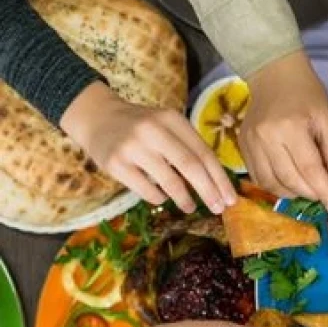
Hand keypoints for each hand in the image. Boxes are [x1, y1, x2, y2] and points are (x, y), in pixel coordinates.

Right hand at [60, 81, 235, 214]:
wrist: (96, 117)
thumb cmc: (142, 127)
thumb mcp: (167, 127)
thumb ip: (188, 148)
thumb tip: (216, 185)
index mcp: (172, 119)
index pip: (204, 153)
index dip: (220, 179)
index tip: (231, 199)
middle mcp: (153, 130)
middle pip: (191, 167)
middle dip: (209, 192)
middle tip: (218, 209)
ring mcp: (132, 147)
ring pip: (169, 181)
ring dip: (185, 199)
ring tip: (190, 207)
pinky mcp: (115, 164)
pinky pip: (146, 189)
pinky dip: (159, 197)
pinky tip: (162, 198)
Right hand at [240, 52, 327, 213]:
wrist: (274, 74)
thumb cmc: (306, 94)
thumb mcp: (327, 120)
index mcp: (290, 127)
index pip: (309, 169)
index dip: (324, 191)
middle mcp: (266, 137)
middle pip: (290, 180)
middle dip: (311, 194)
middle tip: (325, 195)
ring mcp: (250, 143)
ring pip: (272, 184)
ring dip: (293, 194)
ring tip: (308, 188)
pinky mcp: (242, 147)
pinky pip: (259, 178)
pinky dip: (276, 187)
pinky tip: (290, 182)